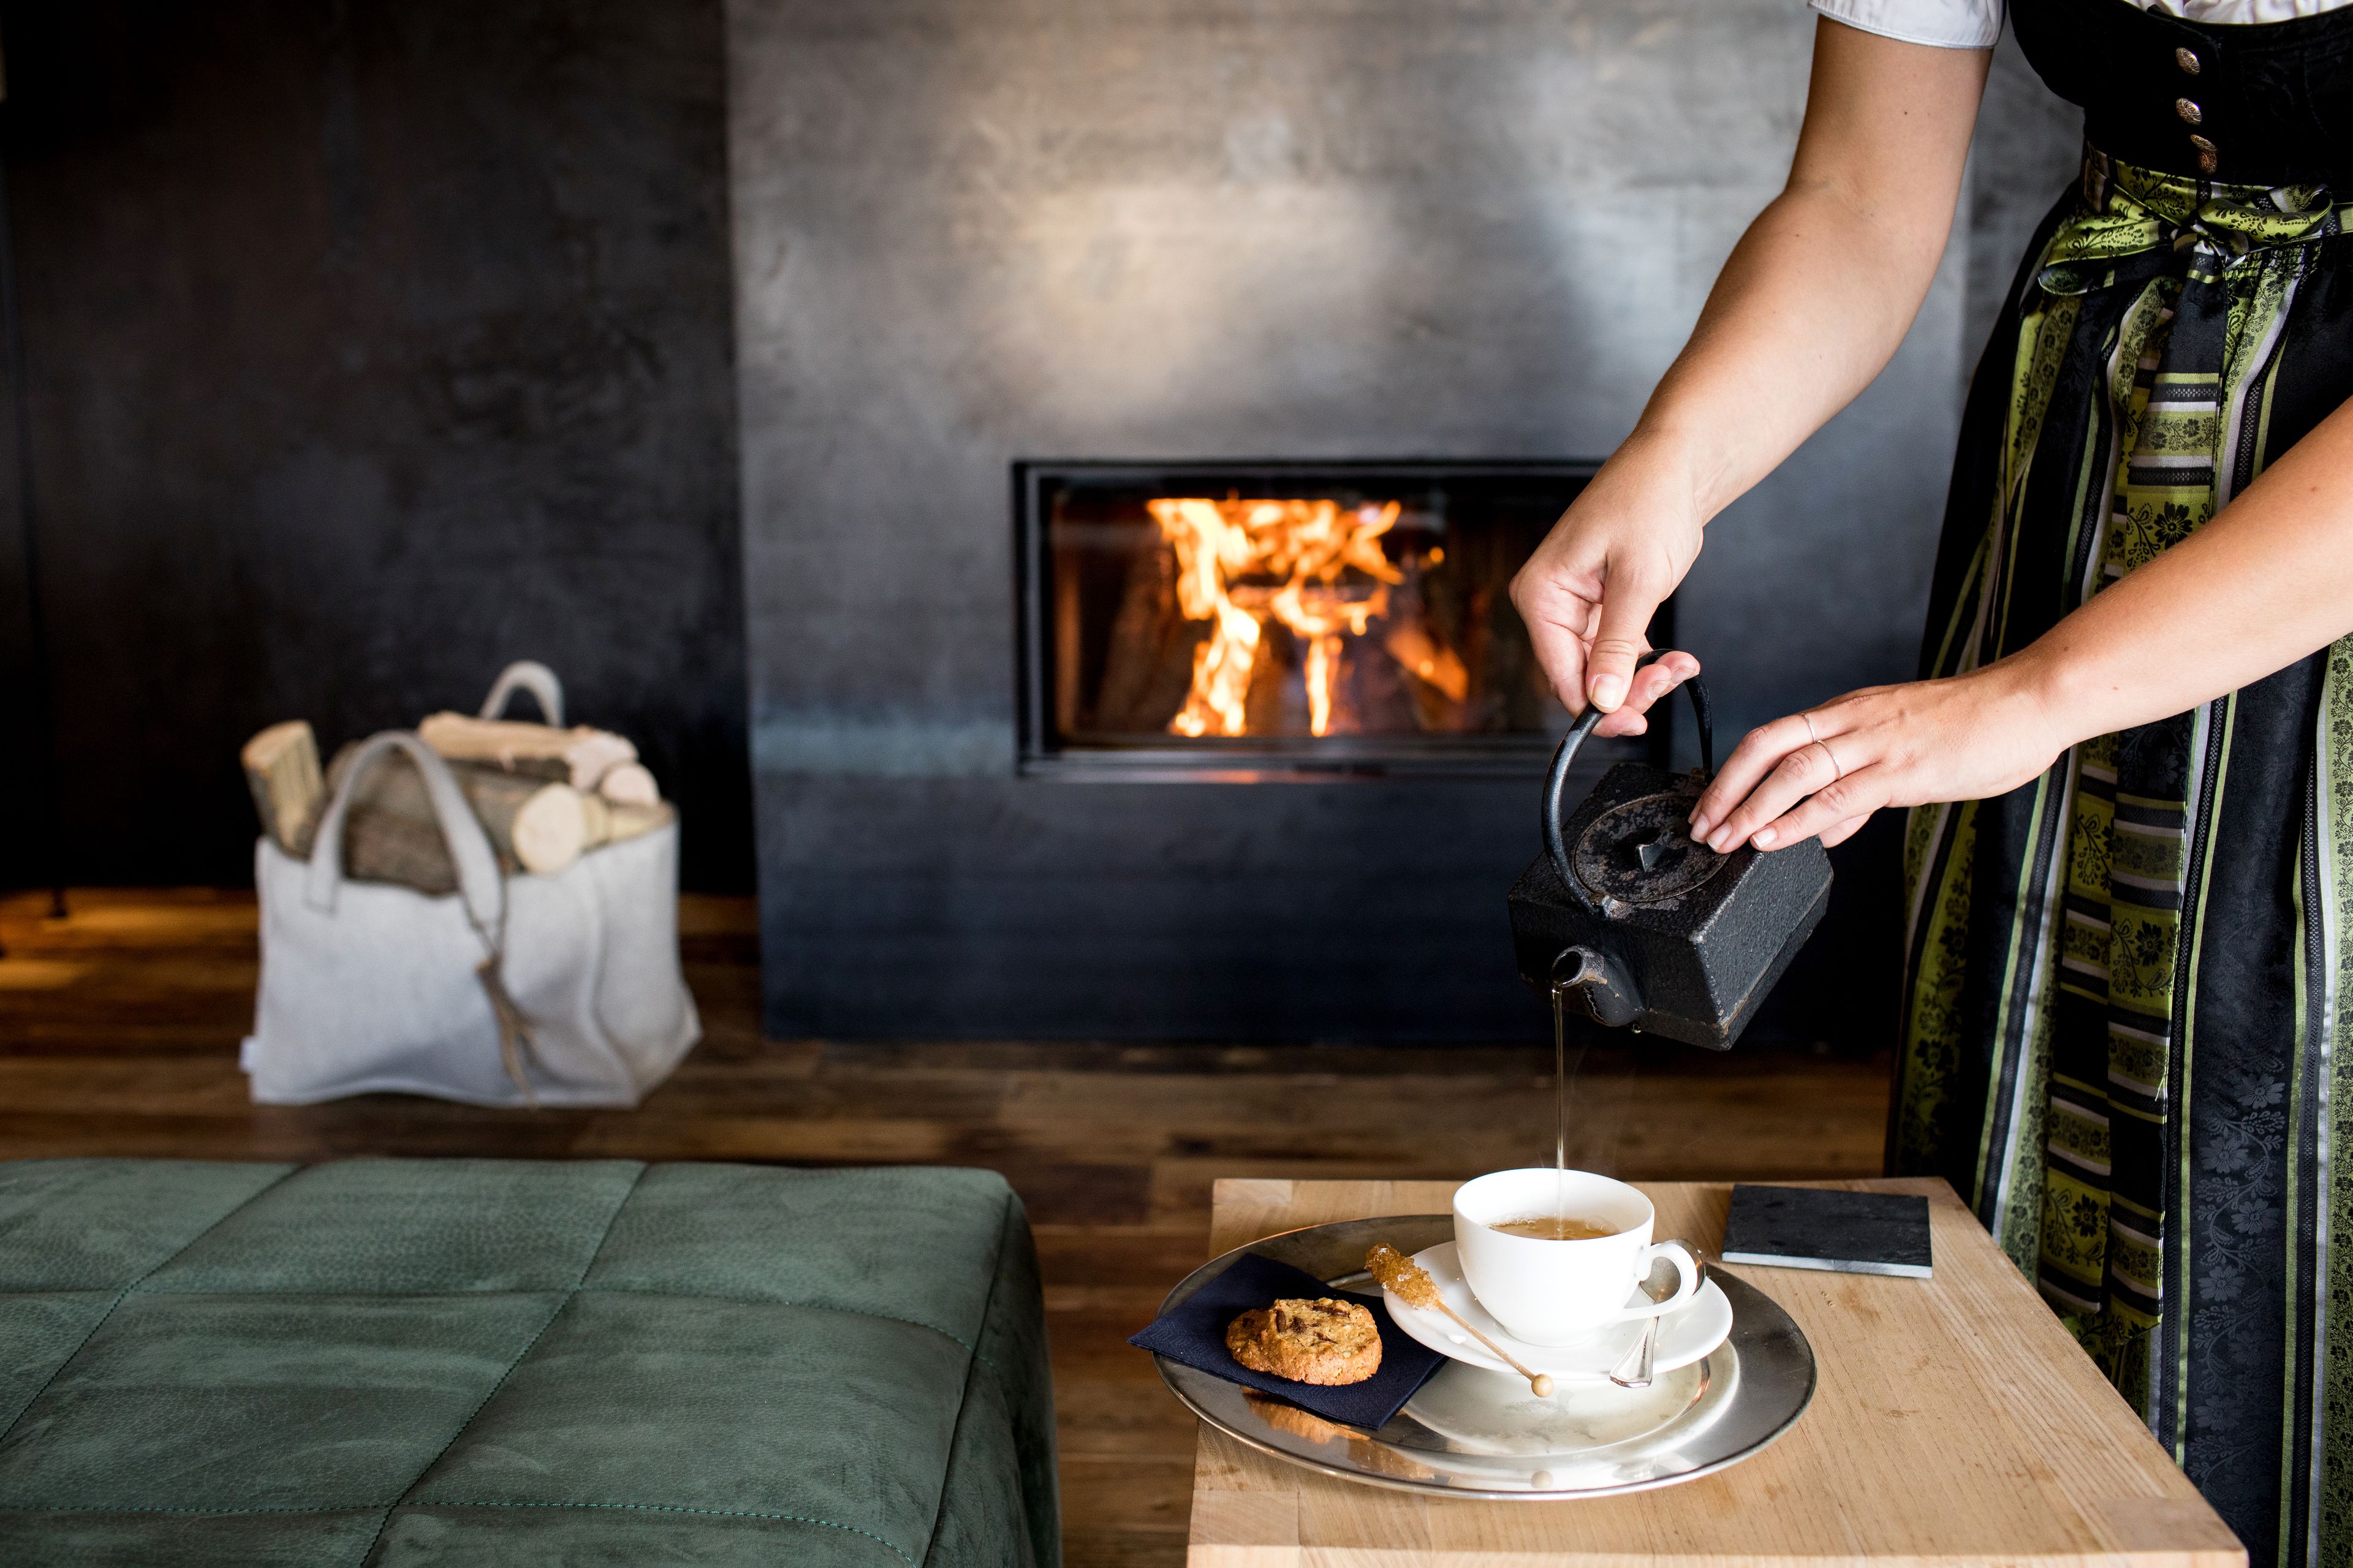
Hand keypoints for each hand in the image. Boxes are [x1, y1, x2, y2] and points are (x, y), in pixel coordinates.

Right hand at [1509, 435, 1704, 735]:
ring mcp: (1574, 607)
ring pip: (1601, 670)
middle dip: (1628, 690)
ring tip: (1682, 666)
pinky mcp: (1600, 607)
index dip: (1598, 706)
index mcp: (1542, 595)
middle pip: (1579, 676)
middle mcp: (1549, 603)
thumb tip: (1602, 701)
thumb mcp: (1639, 580)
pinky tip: (1674, 659)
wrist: (1675, 466)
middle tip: (1671, 682)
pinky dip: (1646, 661)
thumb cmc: (1650, 502)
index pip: (1559, 674)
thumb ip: (1618, 646)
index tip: (1638, 720)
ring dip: (1643, 678)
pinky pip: (1616, 652)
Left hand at [1688, 660, 2069, 851]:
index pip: (1772, 737)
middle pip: (1766, 746)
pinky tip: (1773, 839)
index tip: (1709, 806)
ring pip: (1795, 770)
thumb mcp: (1907, 755)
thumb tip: (1829, 829)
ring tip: (1724, 840)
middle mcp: (1853, 721)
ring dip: (1752, 808)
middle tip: (1700, 826)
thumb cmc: (1976, 726)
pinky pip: (1840, 795)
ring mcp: (1877, 742)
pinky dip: (1799, 819)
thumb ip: (1862, 793)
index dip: (1732, 771)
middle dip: (1726, 788)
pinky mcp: (1905, 769)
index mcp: (1848, 713)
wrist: (2030, 701)